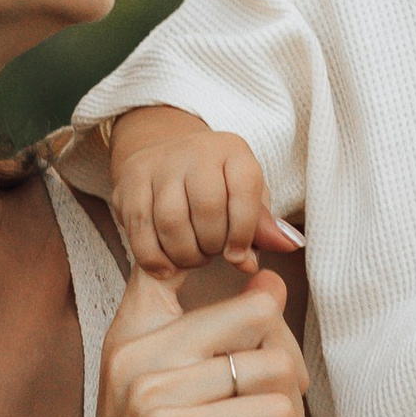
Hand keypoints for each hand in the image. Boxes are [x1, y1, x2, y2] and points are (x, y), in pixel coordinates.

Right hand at [71, 263, 308, 416]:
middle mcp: (134, 351)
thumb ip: (212, 347)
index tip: (252, 308)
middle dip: (289, 370)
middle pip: (259, 311)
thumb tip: (272, 282)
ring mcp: (149, 389)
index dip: (236, 272)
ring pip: (277, 366)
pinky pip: (276, 415)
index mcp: (130, 335)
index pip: (181, 255)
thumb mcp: (175, 407)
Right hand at [106, 104, 301, 280]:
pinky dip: (154, 258)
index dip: (243, 234)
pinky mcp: (127, 182)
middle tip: (212, 254)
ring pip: (170, 222)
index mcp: (232, 150)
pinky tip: (167, 266)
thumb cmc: (217, 186)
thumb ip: (264, 225)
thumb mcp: (247, 198)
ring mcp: (157, 164)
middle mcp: (194, 150)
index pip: (244, 192)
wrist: (168, 157)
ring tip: (193, 257)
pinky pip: (138, 231)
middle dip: (212, 245)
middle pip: (206, 210)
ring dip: (185, 253)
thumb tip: (289, 244)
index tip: (238, 257)